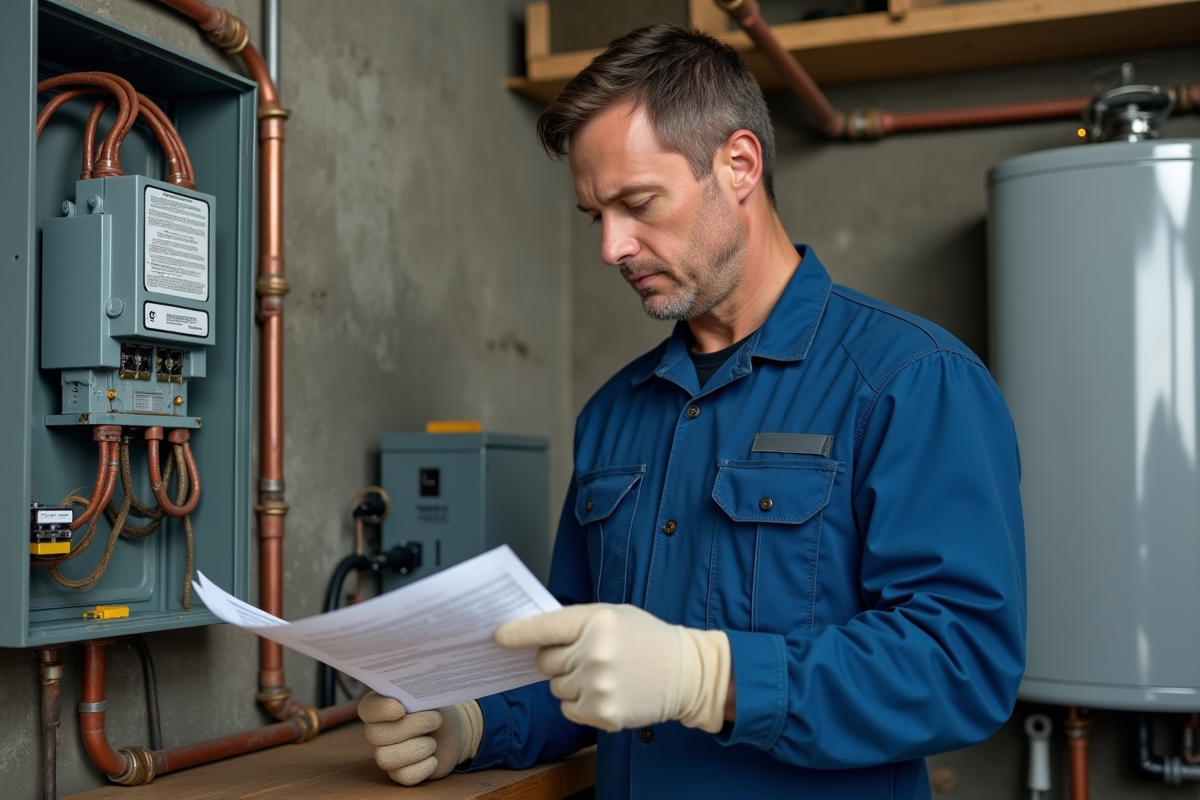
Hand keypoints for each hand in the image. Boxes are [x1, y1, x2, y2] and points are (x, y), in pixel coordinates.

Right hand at [358, 692, 482, 784]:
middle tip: (436, 719)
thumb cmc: (438, 708)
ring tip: (433, 742)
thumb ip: (419, 691)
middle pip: (377, 735)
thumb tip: (416, 692)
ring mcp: (386, 753)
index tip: (402, 708)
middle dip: (411, 727)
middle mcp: (377, 731)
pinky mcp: (399, 773)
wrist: (452, 730)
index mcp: (381, 706)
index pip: (367, 708)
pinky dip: (424, 767)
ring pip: (386, 758)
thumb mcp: (431, 694)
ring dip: (418, 748)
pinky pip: (404, 776)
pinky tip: (434, 758)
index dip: (381, 710)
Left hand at [495, 603, 729, 732]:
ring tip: (604, 674)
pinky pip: (567, 709)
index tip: (497, 637)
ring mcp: (598, 685)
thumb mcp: (614, 616)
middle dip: (558, 660)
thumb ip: (575, 623)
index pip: (544, 626)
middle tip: (587, 656)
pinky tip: (607, 692)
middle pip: (545, 661)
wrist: (686, 673)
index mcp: (597, 620)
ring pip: (555, 687)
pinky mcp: (602, 713)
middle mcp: (595, 652)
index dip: (517, 633)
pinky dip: (580, 704)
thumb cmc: (646, 639)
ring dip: (571, 682)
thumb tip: (528, 636)